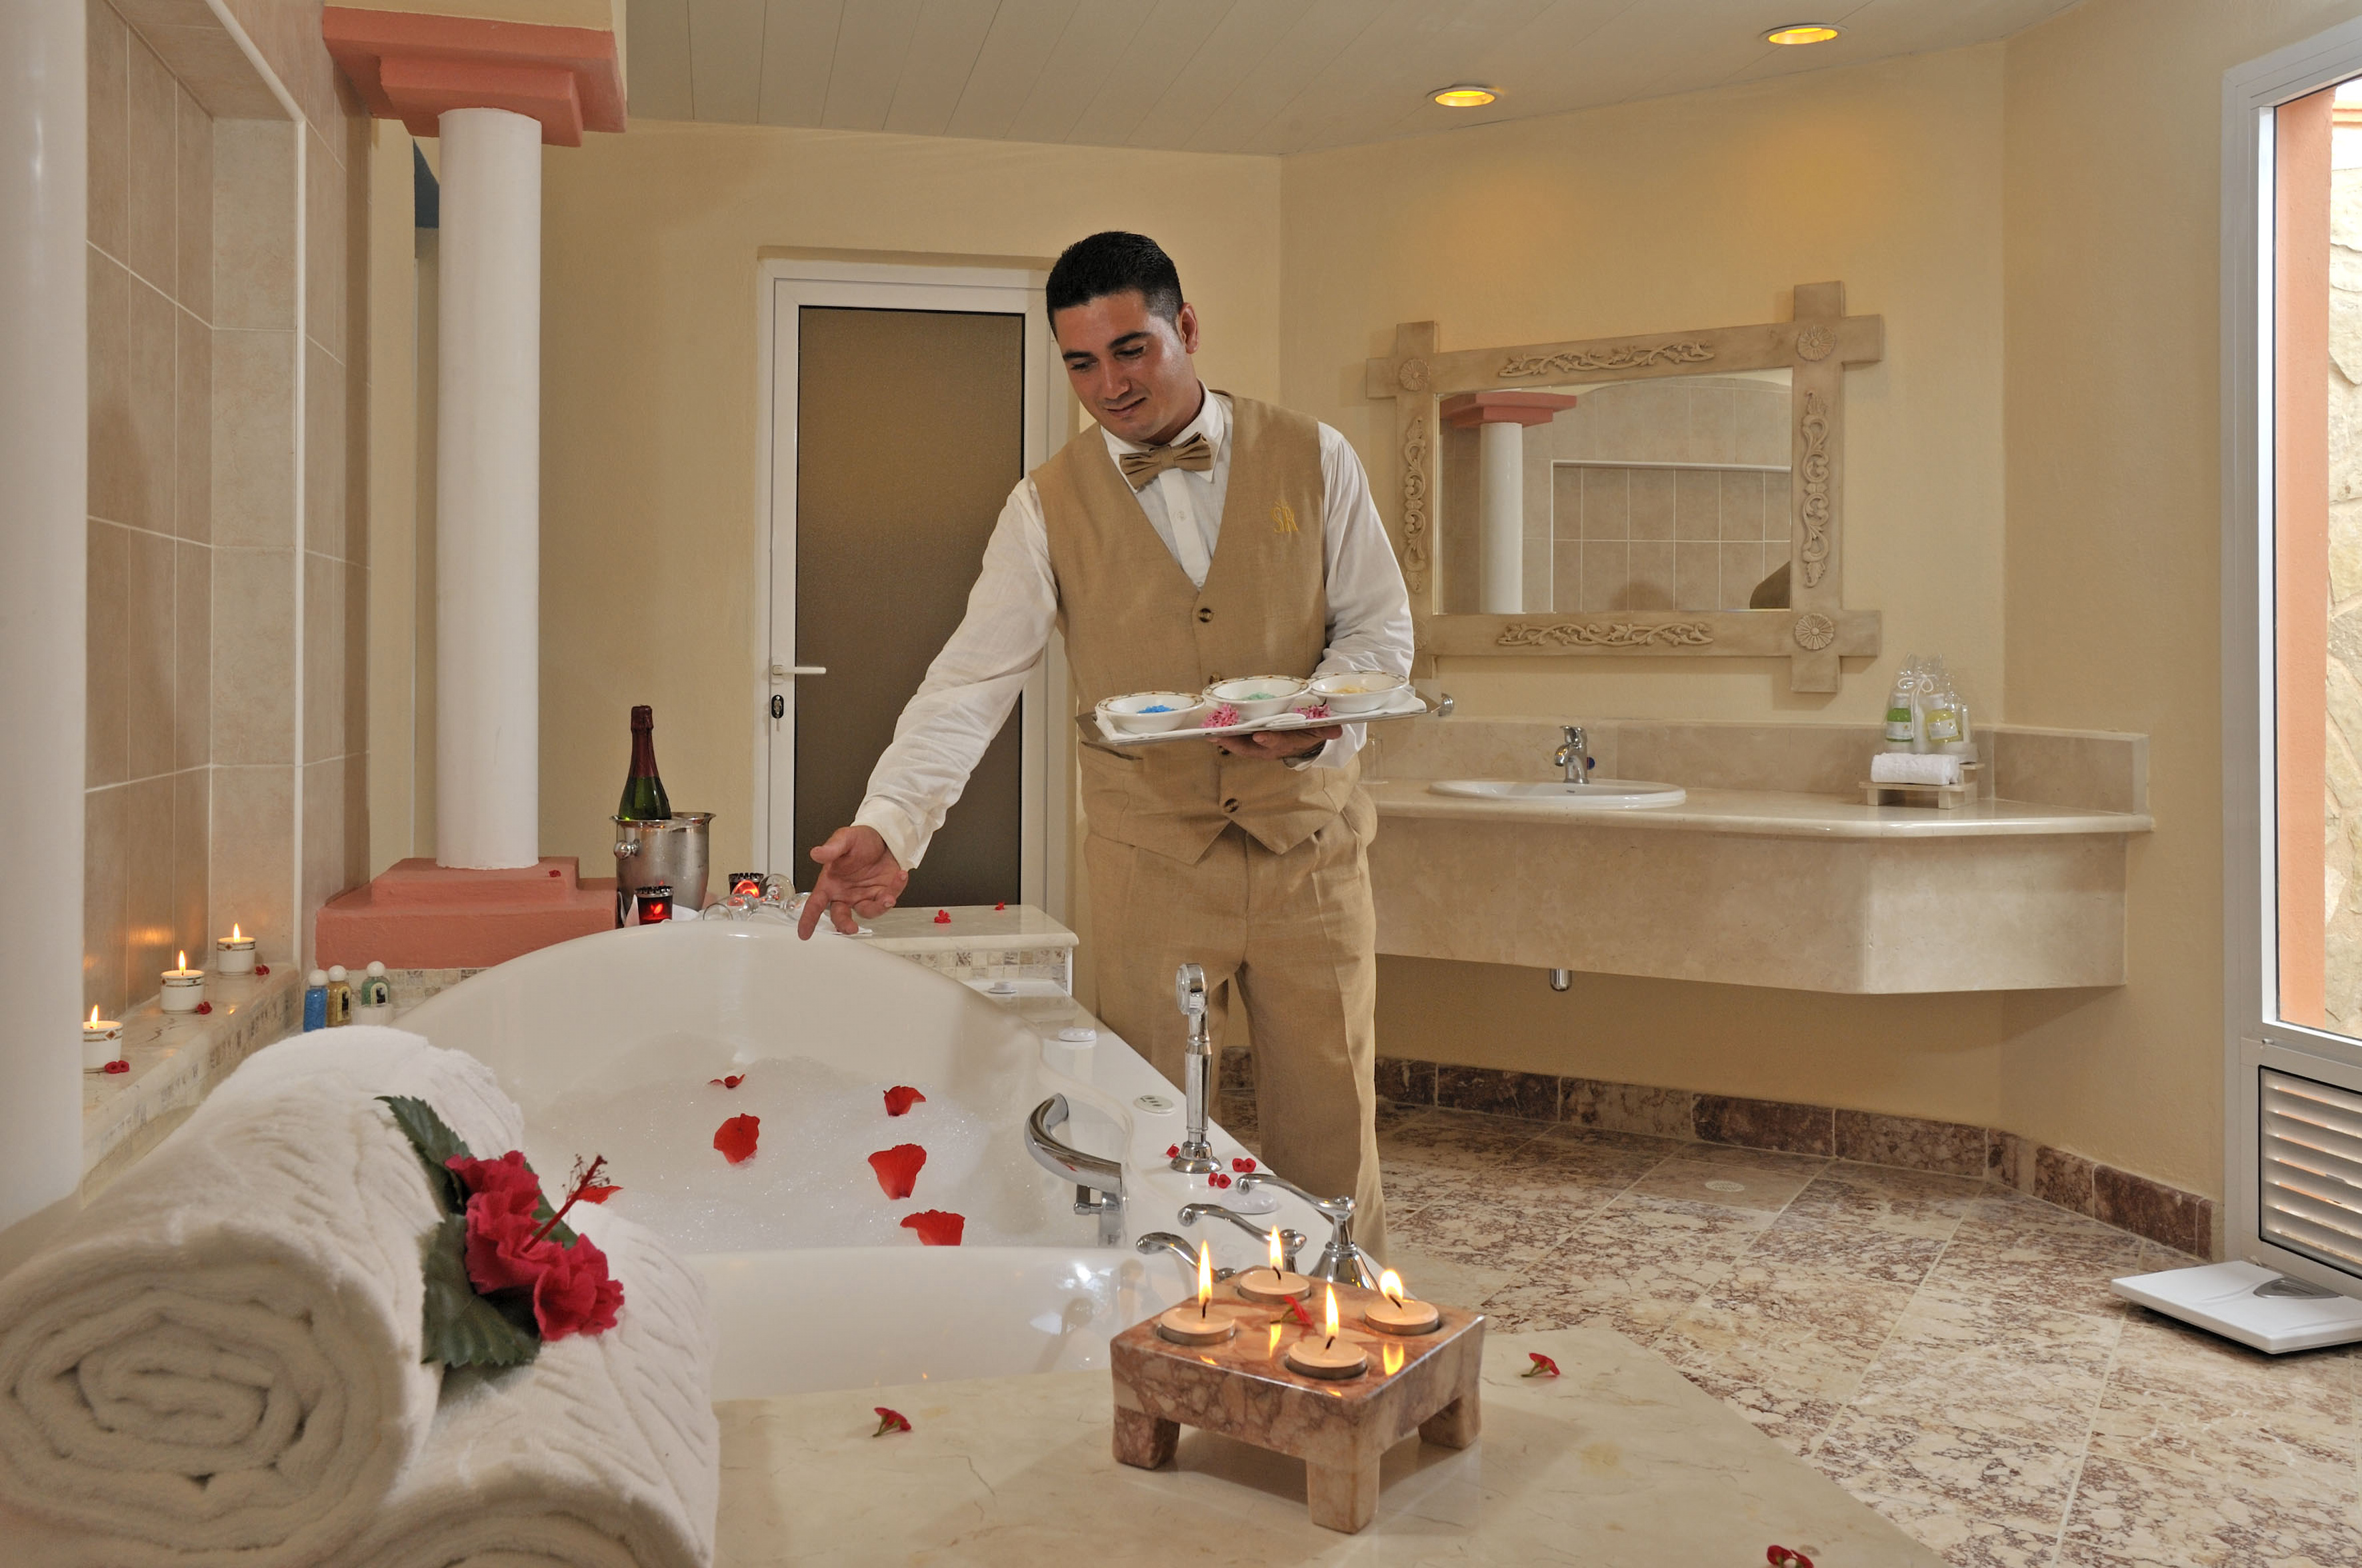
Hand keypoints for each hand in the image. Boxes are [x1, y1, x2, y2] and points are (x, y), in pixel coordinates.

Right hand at [797, 825, 908, 938]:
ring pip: (868, 912)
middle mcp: (846, 894)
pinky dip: (896, 889)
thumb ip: (831, 848)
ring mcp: (864, 896)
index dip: (808, 919)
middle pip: (840, 916)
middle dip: (845, 924)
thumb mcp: (845, 838)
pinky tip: (900, 875)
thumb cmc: (861, 840)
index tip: (804, 933)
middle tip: (851, 927)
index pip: (815, 903)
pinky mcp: (882, 894)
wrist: (885, 837)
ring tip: (888, 897)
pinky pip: (888, 899)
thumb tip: (817, 853)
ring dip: (878, 907)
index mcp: (831, 883)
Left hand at [1210, 725, 1342, 758]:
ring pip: (1240, 746)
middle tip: (1221, 736)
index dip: (1269, 740)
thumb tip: (1337, 730)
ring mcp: (1259, 747)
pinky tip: (1211, 730)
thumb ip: (1326, 729)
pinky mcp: (1251, 742)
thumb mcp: (1319, 730)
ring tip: (1210, 733)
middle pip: (1251, 748)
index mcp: (1286, 744)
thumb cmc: (1309, 732)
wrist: (1303, 739)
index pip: (1277, 742)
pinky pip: (1236, 740)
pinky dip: (1225, 736)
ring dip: (1226, 740)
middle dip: (1236, 743)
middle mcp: (1270, 748)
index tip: (1260, 735)